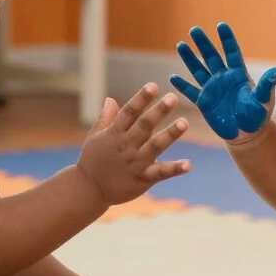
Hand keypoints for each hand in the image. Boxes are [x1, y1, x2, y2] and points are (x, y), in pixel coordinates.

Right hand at [76, 84, 190, 205]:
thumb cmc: (92, 161)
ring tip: (184, 122)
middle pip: (144, 126)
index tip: (153, 85)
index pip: (129, 112)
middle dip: (158, 111)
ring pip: (155, 146)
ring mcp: (135, 163)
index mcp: (114, 134)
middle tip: (172, 97)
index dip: (141, 98)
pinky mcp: (142, 179)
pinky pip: (160, 173)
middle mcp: (126, 146)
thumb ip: (106, 118)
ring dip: (170, 134)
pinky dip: (174, 169)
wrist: (88, 190)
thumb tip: (110, 99)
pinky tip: (188, 164)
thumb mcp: (95, 137)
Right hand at [171, 23, 275, 141]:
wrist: (248, 134)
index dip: (227, 40)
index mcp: (239, 75)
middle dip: (203, 43)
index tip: (221, 25)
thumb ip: (266, 85)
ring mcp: (213, 90)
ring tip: (181, 45)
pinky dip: (182, 86)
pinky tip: (173, 77)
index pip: (231, 53)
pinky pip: (191, 92)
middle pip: (211, 57)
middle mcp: (224, 79)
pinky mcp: (204, 103)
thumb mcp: (264, 100)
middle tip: (194, 29)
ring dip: (189, 58)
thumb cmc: (258, 116)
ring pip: (198, 70)